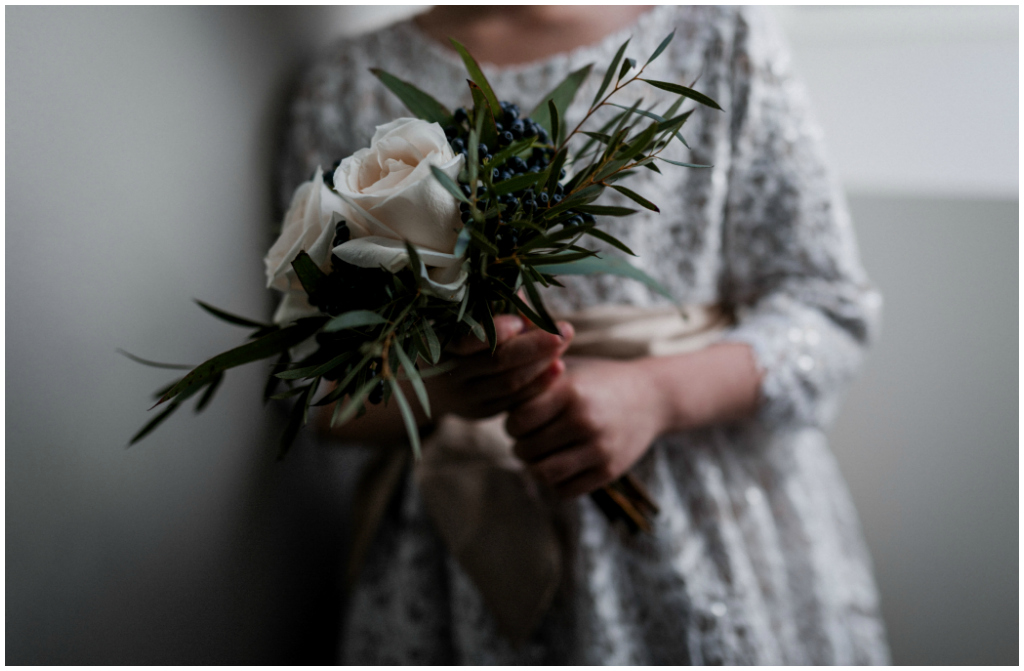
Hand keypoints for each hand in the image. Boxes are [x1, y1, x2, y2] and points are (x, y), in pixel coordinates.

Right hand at [427, 315, 574, 419]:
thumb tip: (524, 294)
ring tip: (563, 343)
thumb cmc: (454, 338)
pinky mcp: (481, 412)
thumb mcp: (462, 320)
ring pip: (509, 383)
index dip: (496, 332)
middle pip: (497, 362)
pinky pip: (514, 401)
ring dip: (541, 363)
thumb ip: (492, 308)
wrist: (430, 385)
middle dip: (534, 345)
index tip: (520, 321)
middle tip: (564, 330)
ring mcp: (465, 397)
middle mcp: (450, 374)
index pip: (466, 341)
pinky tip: (557, 368)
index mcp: (441, 344)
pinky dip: (538, 384)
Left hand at [504, 357, 666, 497]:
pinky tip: (561, 465)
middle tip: (528, 439)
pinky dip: (556, 482)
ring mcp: (598, 449)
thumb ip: (536, 385)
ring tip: (540, 455)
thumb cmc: (600, 382)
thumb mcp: (571, 372)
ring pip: (543, 473)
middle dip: (522, 446)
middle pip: (526, 449)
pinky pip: (565, 490)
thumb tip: (495, 397)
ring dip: (535, 467)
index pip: (518, 420)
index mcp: (571, 391)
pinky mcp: (608, 471)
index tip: (520, 421)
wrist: (652, 397)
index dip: (513, 424)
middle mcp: (584, 420)